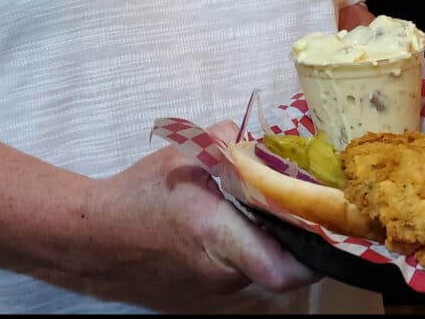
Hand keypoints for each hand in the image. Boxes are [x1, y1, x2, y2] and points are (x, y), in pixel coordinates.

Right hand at [83, 120, 318, 307]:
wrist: (97, 234)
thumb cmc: (140, 193)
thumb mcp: (183, 155)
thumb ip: (224, 142)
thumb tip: (256, 138)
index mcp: (216, 234)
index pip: (280, 268)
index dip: (313, 254)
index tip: (327, 224)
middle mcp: (220, 269)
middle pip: (279, 264)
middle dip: (297, 236)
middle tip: (307, 202)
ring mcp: (212, 284)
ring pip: (260, 264)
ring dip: (272, 237)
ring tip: (272, 201)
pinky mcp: (204, 286)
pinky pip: (241, 265)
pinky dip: (250, 242)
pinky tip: (242, 214)